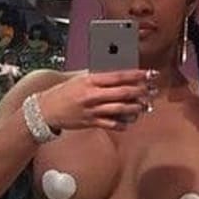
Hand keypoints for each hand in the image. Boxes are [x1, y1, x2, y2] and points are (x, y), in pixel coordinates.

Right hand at [36, 69, 152, 132]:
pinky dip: (124, 123)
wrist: (46, 110)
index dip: (136, 75)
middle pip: (123, 93)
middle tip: (152, 90)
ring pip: (121, 109)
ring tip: (144, 106)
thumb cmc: (64, 92)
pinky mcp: (91, 122)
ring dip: (136, 108)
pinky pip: (112, 124)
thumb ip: (98, 77)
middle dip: (141, 91)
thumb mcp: (79, 79)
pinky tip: (130, 120)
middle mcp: (92, 95)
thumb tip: (120, 74)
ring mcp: (92, 110)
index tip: (149, 74)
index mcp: (90, 80)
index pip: (118, 76)